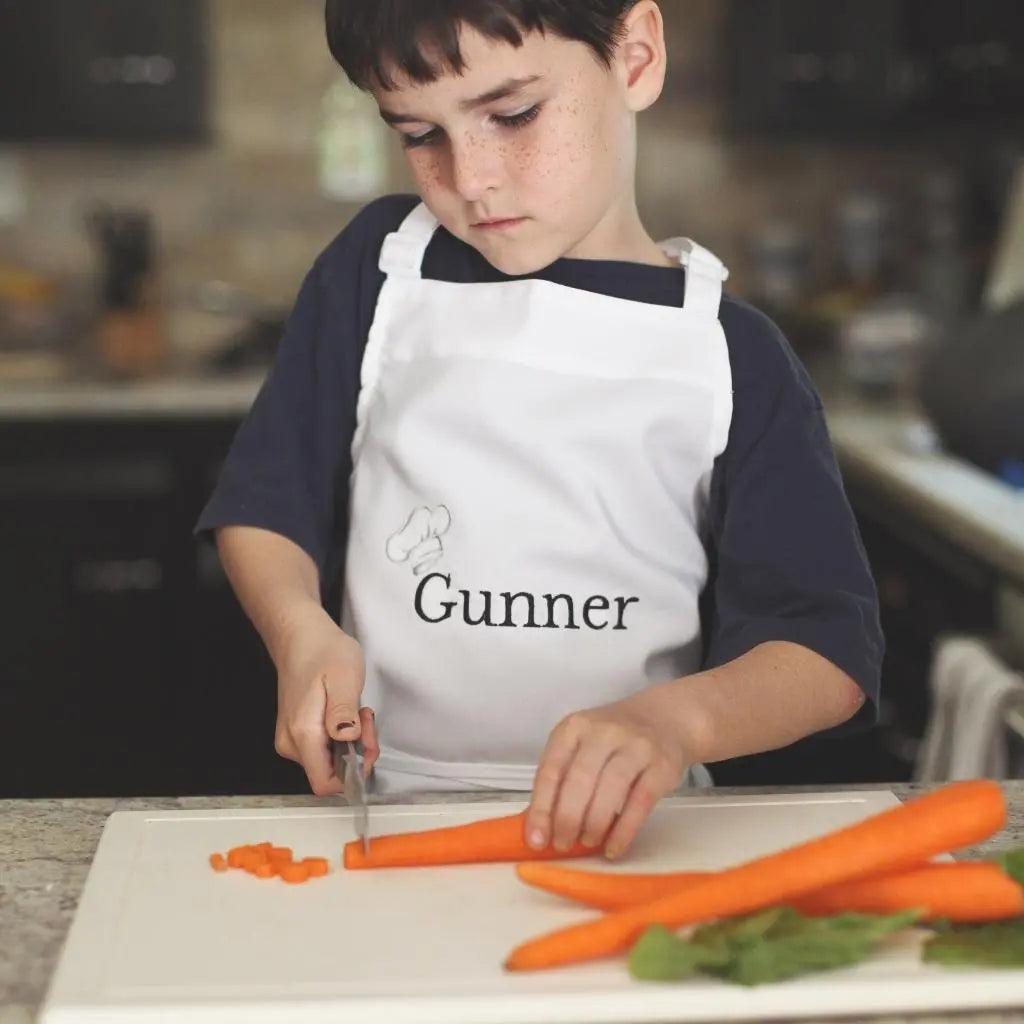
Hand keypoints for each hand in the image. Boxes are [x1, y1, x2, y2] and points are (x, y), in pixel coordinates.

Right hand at [273, 606, 378, 794]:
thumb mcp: (343, 678)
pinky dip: (341, 737)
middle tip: (365, 719)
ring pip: (328, 762)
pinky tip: (346, 714)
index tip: (367, 746)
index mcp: (302, 733)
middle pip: (329, 772)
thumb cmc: (322, 651)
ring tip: (356, 711)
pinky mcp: (298, 732)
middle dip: (356, 754)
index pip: (325, 782)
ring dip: (350, 744)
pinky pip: (323, 749)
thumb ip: (344, 713)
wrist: (301, 636)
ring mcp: (292, 738)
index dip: (353, 774)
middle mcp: (292, 742)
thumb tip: (348, 740)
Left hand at [525, 695, 689, 858]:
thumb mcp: (582, 744)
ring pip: (610, 790)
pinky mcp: (662, 766)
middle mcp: (604, 732)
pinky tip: (613, 847)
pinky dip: (624, 831)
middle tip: (562, 843)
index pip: (550, 770)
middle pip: (579, 780)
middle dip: (567, 820)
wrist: (664, 718)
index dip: (541, 809)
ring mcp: (635, 747)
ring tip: (587, 841)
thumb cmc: (614, 739)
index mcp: (575, 727)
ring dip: (594, 824)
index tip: (536, 838)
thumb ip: (563, 777)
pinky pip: (640, 803)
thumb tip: (541, 825)